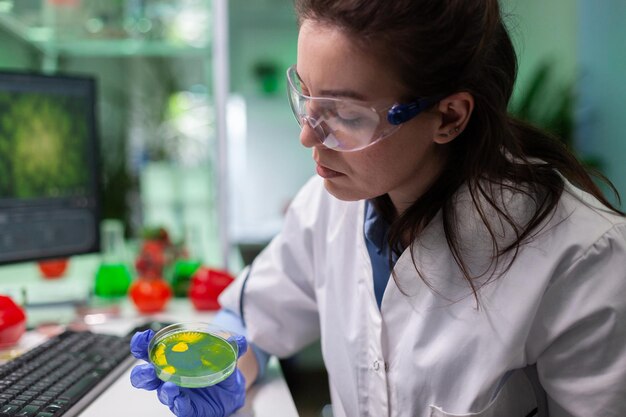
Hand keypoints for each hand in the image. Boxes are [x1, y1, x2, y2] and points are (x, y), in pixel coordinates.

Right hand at [129, 329, 246, 416]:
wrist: (231, 388)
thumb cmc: (218, 365)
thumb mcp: (226, 352)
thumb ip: (233, 345)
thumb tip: (241, 341)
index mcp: (171, 358)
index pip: (150, 351)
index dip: (142, 344)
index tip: (144, 337)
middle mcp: (168, 376)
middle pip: (146, 376)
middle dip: (142, 373)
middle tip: (147, 369)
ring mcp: (176, 392)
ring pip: (160, 393)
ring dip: (162, 390)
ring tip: (168, 387)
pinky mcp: (186, 407)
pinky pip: (178, 406)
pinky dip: (178, 402)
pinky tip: (180, 398)